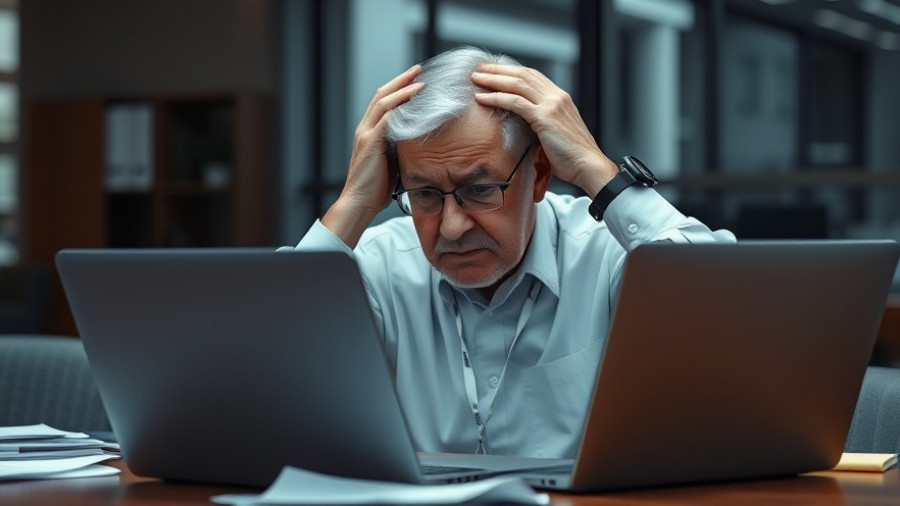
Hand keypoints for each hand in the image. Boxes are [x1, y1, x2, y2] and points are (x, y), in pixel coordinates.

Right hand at [323, 65, 422, 246]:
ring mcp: (366, 134)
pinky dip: (401, 106)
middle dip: (401, 81)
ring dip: (403, 89)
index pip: (382, 103)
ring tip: (420, 79)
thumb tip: (421, 141)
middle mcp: (365, 129)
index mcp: (369, 132)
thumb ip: (401, 148)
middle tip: (419, 69)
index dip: (398, 88)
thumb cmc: (377, 188)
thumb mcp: (392, 162)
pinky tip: (415, 100)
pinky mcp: (370, 143)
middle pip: (382, 96)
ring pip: (383, 102)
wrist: (359, 203)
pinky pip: (386, 118)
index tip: (415, 79)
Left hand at [471, 64, 617, 196]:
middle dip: (499, 70)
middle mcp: (557, 96)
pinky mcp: (545, 117)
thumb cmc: (572, 156)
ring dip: (494, 80)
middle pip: (523, 75)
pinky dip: (497, 98)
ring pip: (517, 84)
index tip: (494, 71)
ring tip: (476, 79)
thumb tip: (523, 124)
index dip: (512, 71)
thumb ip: (541, 122)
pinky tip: (482, 98)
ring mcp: (551, 105)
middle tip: (480, 69)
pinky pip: (516, 102)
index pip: (533, 76)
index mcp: (561, 98)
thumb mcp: (556, 132)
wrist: (588, 165)